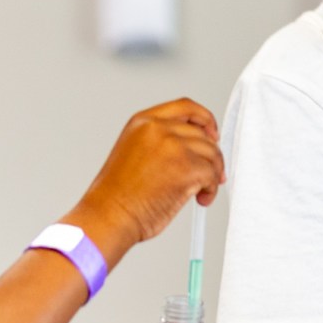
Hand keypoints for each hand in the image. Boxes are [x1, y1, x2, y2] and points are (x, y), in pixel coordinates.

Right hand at [69, 99, 223, 258]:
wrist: (110, 215)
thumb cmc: (117, 195)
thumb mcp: (134, 153)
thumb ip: (161, 142)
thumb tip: (194, 147)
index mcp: (143, 122)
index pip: (185, 107)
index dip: (205, 119)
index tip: (212, 133)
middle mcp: (158, 129)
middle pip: (203, 134)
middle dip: (211, 156)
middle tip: (210, 175)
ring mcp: (173, 146)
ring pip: (212, 154)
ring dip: (212, 175)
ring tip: (200, 191)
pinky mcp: (187, 167)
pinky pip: (212, 174)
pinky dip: (211, 189)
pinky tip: (200, 199)